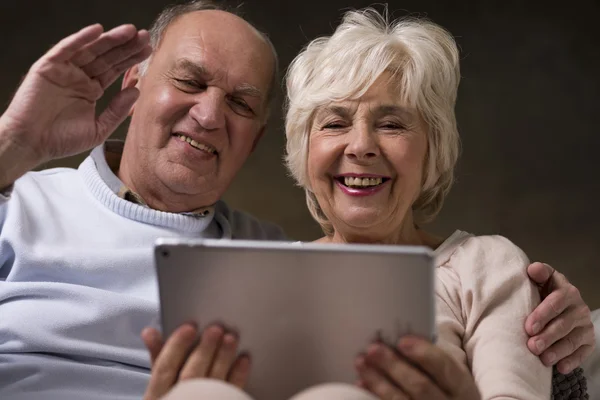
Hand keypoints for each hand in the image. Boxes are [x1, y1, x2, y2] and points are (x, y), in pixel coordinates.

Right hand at [0, 23, 150, 169]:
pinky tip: (97, 30)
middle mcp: (79, 77)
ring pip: (90, 50)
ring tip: (129, 32)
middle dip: (125, 47)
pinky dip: (80, 39)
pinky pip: (66, 49)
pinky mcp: (48, 67)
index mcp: (90, 90)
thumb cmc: (60, 140)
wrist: (30, 144)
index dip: (130, 60)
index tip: (148, 51)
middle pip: (106, 57)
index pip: (114, 71)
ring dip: (109, 40)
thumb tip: (136, 90)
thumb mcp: (98, 129)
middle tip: (144, 37)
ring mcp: (64, 71)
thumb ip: (117, 111)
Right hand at [142, 323, 250, 399]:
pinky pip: (231, 391)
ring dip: (223, 358)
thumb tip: (150, 332)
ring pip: (212, 382)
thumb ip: (158, 357)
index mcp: (159, 395)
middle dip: (204, 350)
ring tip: (230, 339)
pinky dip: (238, 374)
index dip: (176, 345)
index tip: (189, 327)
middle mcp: (180, 399)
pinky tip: (242, 359)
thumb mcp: (158, 383)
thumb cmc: (176, 396)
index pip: (164, 368)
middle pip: (191, 375)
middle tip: (215, 329)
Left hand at [355, 336, 479, 399]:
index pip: (446, 367)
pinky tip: (362, 383)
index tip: (402, 341)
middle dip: (394, 366)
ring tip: (361, 362)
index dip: (425, 354)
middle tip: (373, 349)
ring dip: (378, 381)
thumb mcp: (447, 372)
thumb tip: (397, 337)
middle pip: (421, 387)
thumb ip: (429, 357)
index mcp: (461, 386)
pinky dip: (374, 395)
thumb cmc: (441, 383)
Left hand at [525, 262, 594, 373]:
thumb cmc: (541, 292)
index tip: (528, 327)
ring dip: (558, 351)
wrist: (556, 305)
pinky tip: (560, 368)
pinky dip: (571, 361)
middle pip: (563, 324)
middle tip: (532, 346)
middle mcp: (578, 307)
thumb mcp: (540, 280)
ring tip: (543, 359)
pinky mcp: (589, 340)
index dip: (542, 314)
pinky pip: (582, 353)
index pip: (556, 301)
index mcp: (565, 290)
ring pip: (572, 340)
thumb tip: (532, 269)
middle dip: (547, 336)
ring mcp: (585, 324)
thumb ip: (537, 274)